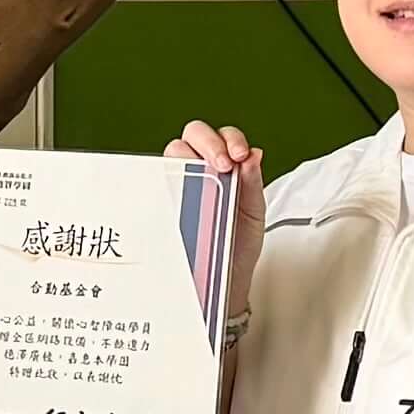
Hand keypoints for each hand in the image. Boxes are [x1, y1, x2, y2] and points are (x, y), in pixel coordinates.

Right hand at [168, 121, 269, 314]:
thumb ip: (253, 183)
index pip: (223, 136)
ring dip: (189, 155)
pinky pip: (160, 179)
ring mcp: (181, 182)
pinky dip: (168, 175)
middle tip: (223, 164)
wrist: (227, 280)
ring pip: (174, 150)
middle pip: (194, 133)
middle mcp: (201, 168)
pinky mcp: (166, 200)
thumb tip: (253, 156)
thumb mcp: (254, 212)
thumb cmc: (239, 244)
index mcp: (225, 166)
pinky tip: (184, 188)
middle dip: (209, 142)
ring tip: (207, 176)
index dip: (229, 140)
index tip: (239, 157)